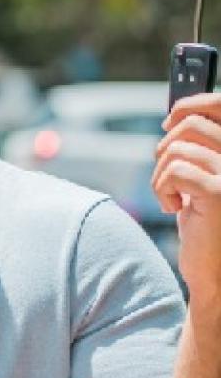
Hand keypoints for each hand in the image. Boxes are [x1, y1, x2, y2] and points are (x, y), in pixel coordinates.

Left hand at [154, 92, 220, 305]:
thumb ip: (199, 147)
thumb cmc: (207, 225)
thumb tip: (177, 113)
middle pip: (190, 123)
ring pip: (176, 149)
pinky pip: (173, 171)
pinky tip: (174, 208)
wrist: (217, 273)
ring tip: (173, 199)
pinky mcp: (220, 193)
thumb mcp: (203, 178)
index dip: (191, 104)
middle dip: (165, 148)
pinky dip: (162, 189)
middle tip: (167, 178)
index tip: (168, 120)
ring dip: (162, 175)